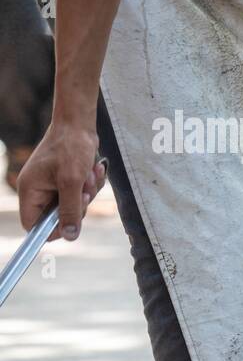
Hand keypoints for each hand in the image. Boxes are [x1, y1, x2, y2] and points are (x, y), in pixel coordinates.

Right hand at [17, 123, 105, 241]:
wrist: (79, 125)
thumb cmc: (71, 147)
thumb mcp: (72, 182)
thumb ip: (70, 210)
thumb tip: (69, 236)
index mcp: (30, 190)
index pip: (32, 224)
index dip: (50, 231)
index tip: (71, 229)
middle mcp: (39, 189)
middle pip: (58, 217)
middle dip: (77, 205)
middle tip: (85, 191)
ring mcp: (53, 185)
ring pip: (74, 205)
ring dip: (88, 193)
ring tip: (90, 174)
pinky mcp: (68, 180)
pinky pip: (82, 194)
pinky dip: (91, 185)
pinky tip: (94, 170)